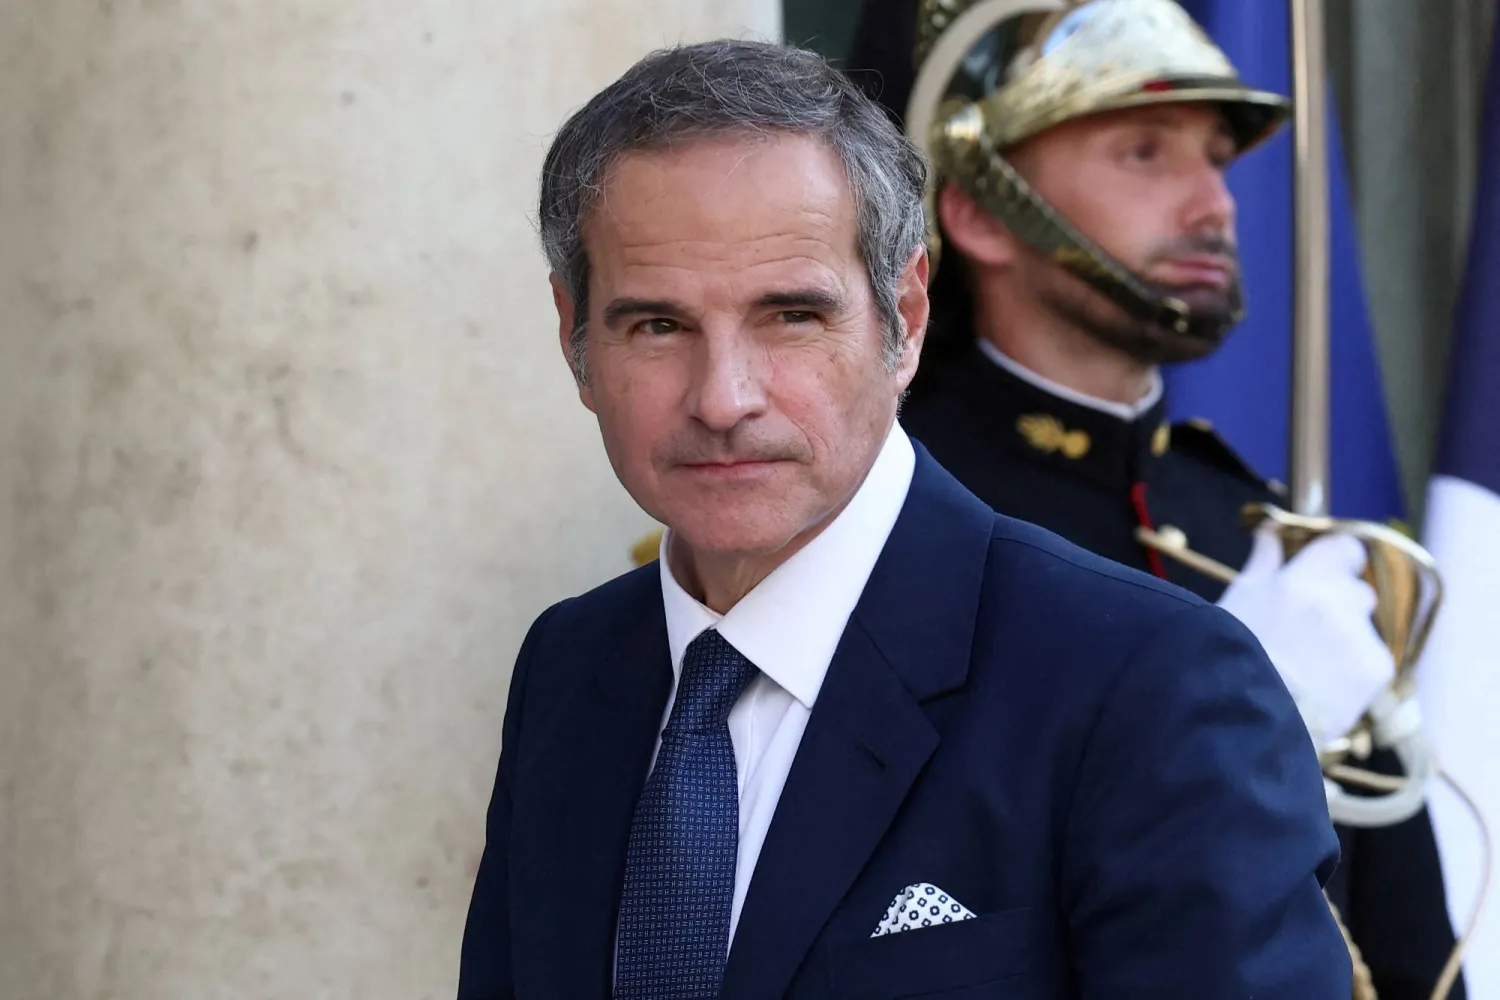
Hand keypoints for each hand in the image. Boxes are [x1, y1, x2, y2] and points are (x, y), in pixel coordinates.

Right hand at [1215, 528, 1395, 748]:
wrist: (1244, 716)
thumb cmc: (1230, 653)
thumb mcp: (1239, 600)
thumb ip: (1264, 562)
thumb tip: (1269, 533)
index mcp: (1305, 578)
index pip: (1345, 547)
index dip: (1336, 559)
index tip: (1324, 571)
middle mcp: (1340, 602)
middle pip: (1357, 591)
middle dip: (1338, 604)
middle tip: (1307, 628)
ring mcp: (1361, 638)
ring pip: (1363, 629)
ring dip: (1345, 639)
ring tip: (1308, 667)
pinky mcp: (1376, 671)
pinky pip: (1371, 660)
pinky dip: (1353, 670)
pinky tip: (1321, 686)